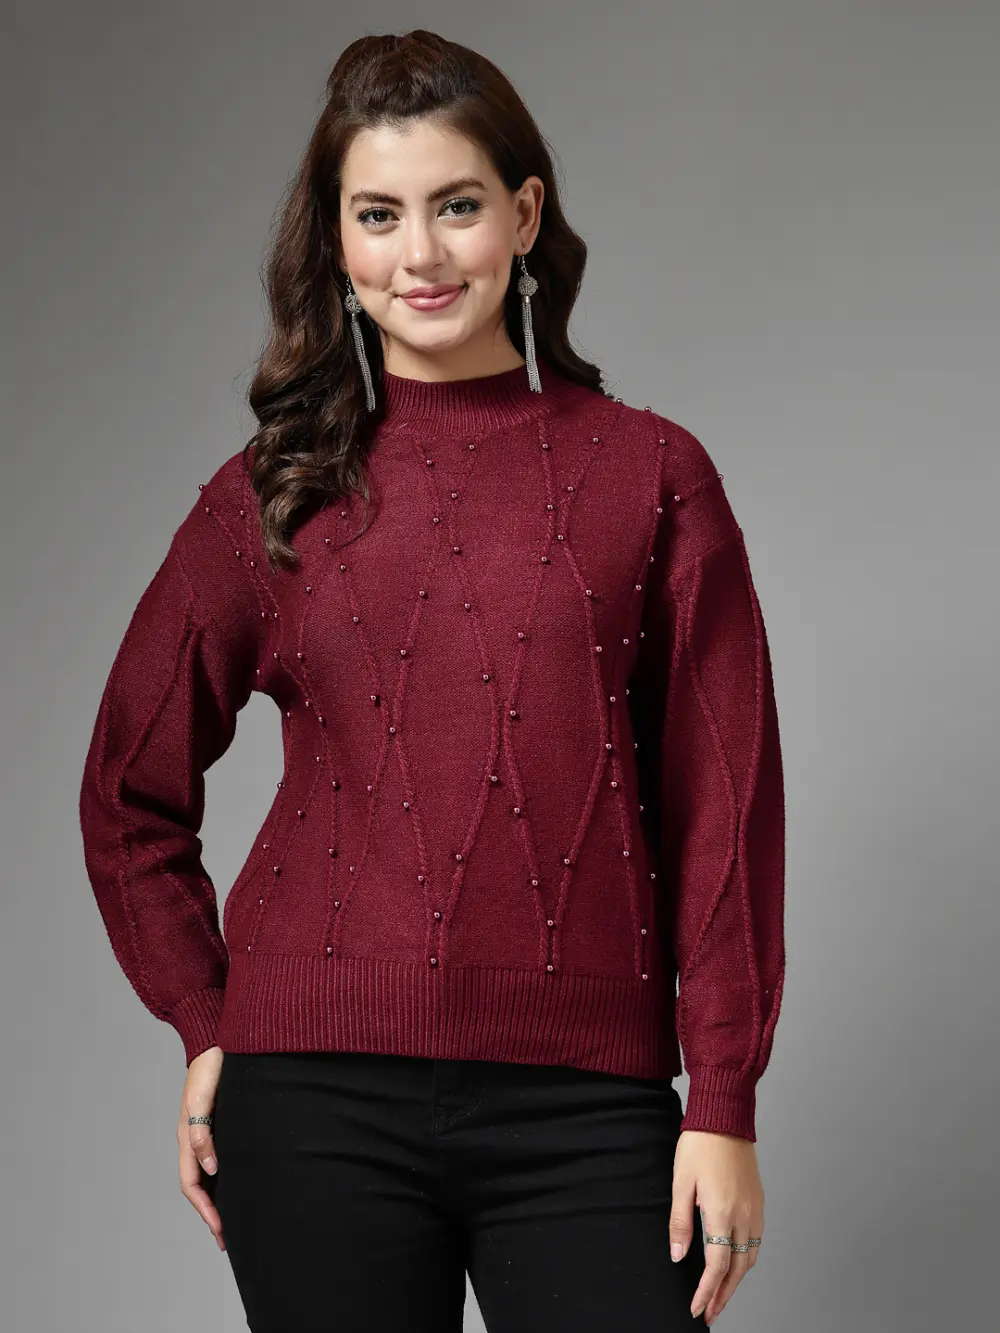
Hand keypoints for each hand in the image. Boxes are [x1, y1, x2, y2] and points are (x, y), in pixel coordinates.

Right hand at [177, 1045, 225, 1250]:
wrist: (215, 1040)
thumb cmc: (210, 1066)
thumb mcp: (203, 1099)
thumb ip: (203, 1132)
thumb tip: (210, 1168)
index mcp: (187, 1137)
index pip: (191, 1185)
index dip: (205, 1210)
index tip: (221, 1230)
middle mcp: (194, 1138)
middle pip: (198, 1186)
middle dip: (211, 1213)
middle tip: (228, 1237)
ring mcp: (205, 1131)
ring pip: (207, 1175)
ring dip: (218, 1198)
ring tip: (235, 1218)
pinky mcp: (217, 1122)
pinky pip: (217, 1158)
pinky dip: (224, 1177)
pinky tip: (240, 1182)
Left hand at [670, 1129, 763, 1324]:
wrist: (724, 1116)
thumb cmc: (699, 1145)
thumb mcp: (680, 1182)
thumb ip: (680, 1222)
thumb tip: (677, 1256)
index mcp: (722, 1212)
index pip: (717, 1265)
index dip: (707, 1291)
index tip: (697, 1309)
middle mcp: (744, 1215)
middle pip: (738, 1269)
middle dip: (723, 1295)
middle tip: (709, 1313)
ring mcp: (754, 1208)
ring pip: (750, 1258)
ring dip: (736, 1281)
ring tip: (720, 1294)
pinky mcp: (758, 1201)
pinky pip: (756, 1240)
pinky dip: (746, 1260)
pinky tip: (735, 1263)